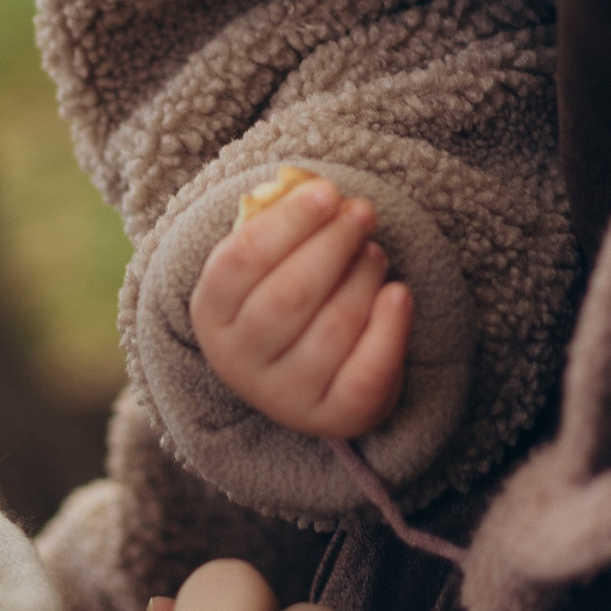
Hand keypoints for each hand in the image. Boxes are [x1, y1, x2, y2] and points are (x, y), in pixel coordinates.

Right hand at [189, 176, 412, 436]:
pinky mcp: (332, 418)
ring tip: (374, 252)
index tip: (327, 192)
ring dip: (362, 277)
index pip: (242, 260)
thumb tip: (321, 194)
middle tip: (363, 212)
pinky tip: (398, 293)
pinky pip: (366, 373)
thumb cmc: (281, 296)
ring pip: (332, 328)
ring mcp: (284, 396)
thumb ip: (282, 228)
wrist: (298, 376)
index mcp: (211, 313)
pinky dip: (390, 328)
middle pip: (290, 295)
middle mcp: (239, 362)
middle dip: (333, 244)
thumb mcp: (266, 264)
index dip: (289, 222)